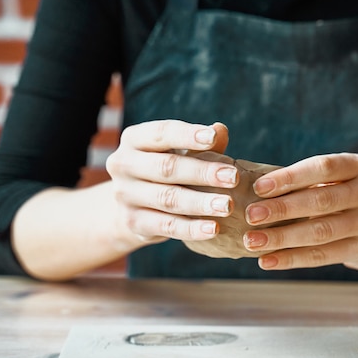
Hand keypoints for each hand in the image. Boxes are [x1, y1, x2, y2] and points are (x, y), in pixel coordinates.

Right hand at [105, 120, 237, 243]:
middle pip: (166, 167)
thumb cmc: (163, 169)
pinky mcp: (133, 223)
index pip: (161, 133)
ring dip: (200, 202)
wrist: (131, 205)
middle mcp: (123, 165)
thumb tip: (221, 129)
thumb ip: (200, 143)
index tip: (213, 137)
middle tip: (233, 177)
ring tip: (228, 206)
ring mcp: (125, 195)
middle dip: (202, 172)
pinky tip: (213, 229)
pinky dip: (191, 228)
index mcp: (134, 139)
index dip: (187, 135)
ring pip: (167, 198)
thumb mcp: (177, 151)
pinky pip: (166, 226)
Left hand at [242, 153, 357, 270]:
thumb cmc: (342, 199)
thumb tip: (253, 192)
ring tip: (253, 241)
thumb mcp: (332, 182)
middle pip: (322, 200)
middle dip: (282, 209)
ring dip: (282, 238)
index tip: (258, 187)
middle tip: (250, 216)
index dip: (290, 177)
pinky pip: (324, 256)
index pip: (323, 167)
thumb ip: (303, 183)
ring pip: (321, 231)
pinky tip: (268, 260)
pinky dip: (291, 259)